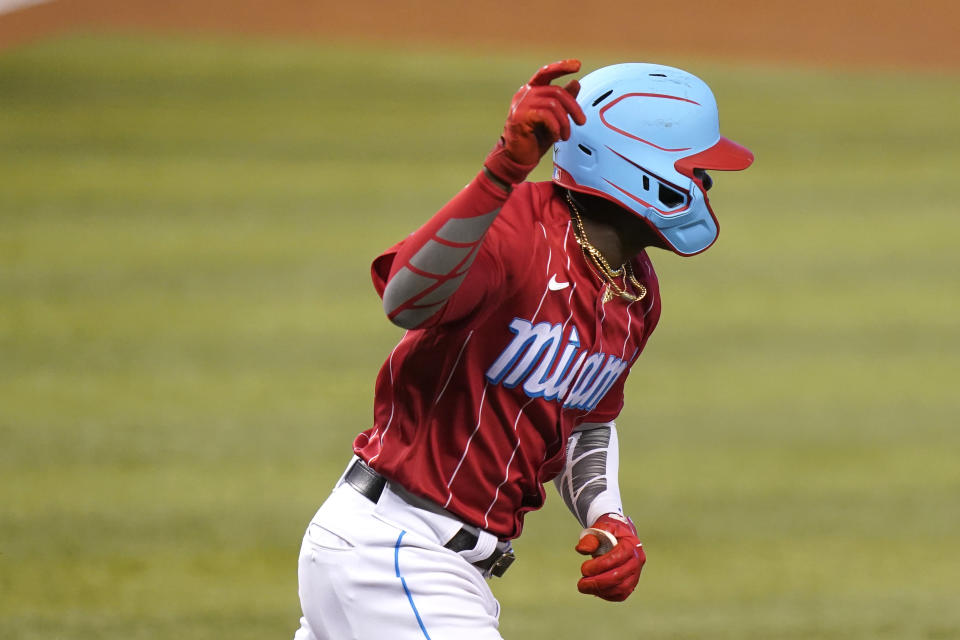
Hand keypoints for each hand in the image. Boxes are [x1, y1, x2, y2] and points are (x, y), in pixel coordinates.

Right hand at [484, 59, 586, 187]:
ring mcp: (521, 105)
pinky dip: (555, 127)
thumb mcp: (554, 118)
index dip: (561, 66)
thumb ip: (563, 101)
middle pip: (556, 92)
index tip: (577, 65)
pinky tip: (556, 136)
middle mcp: (525, 94)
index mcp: (532, 91)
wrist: (518, 157)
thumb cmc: (535, 138)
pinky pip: (546, 116)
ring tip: (565, 135)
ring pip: (553, 105)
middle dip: (573, 108)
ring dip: (565, 122)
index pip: (546, 73)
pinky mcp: (520, 117)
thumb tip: (575, 83)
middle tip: (581, 122)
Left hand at [575, 513, 644, 601]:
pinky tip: (594, 590)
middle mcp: (637, 560)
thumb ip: (591, 538)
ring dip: (601, 590)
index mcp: (630, 544)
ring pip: (621, 589)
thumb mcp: (600, 529)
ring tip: (585, 587)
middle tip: (581, 584)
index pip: (617, 558)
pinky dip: (606, 595)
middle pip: (619, 576)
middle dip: (597, 582)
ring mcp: (636, 574)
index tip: (584, 569)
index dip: (599, 566)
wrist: (619, 537)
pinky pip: (621, 595)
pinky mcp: (632, 584)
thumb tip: (582, 550)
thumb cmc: (609, 533)